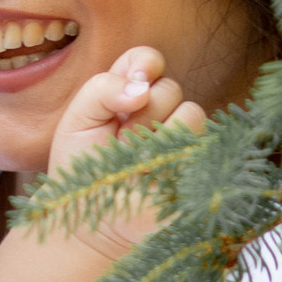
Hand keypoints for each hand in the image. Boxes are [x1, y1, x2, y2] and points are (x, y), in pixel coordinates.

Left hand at [45, 46, 205, 236]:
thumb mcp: (77, 120)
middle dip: (142, 115)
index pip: (149, 60)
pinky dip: (174, 159)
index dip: (144, 65)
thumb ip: (102, 88)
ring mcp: (182, 141)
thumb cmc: (82, 170)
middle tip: (120, 143)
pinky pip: (204, 147)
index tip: (131, 88)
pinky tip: (154, 177)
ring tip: (136, 164)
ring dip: (158, 139)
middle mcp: (161, 113)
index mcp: (132, 95)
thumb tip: (142, 88)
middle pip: (170, 88)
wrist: (90, 220)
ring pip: (192, 113)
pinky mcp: (197, 168)